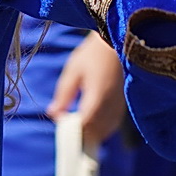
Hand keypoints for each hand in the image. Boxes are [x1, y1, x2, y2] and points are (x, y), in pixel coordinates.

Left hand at [49, 33, 126, 149]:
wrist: (118, 43)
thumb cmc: (92, 55)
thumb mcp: (73, 71)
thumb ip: (63, 94)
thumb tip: (53, 113)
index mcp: (98, 95)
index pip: (84, 123)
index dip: (70, 127)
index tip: (59, 117)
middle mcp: (111, 104)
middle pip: (95, 132)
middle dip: (78, 132)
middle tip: (64, 120)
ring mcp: (119, 106)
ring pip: (104, 131)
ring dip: (89, 131)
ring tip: (75, 120)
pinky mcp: (122, 105)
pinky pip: (111, 125)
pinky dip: (100, 128)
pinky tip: (89, 122)